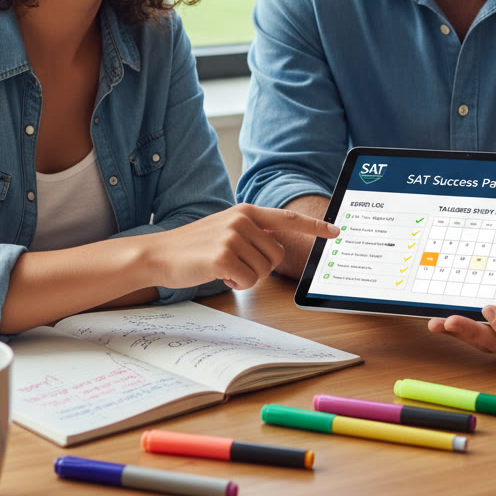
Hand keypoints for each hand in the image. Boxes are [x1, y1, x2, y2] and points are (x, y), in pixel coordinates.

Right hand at [150, 204, 338, 290]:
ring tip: (223, 267)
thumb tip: (277, 245)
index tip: (336, 230)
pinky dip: (234, 284)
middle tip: (235, 265)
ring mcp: (232, 236)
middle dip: (260, 268)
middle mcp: (242, 220)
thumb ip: (251, 232)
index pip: (287, 219)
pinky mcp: (223, 256)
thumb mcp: (225, 229)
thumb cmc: (193, 246)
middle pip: (277, 256)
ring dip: (245, 277)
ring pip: (263, 271)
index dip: (315, 226)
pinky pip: (247, 281)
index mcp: (245, 211)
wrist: (159, 254)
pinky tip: (217, 274)